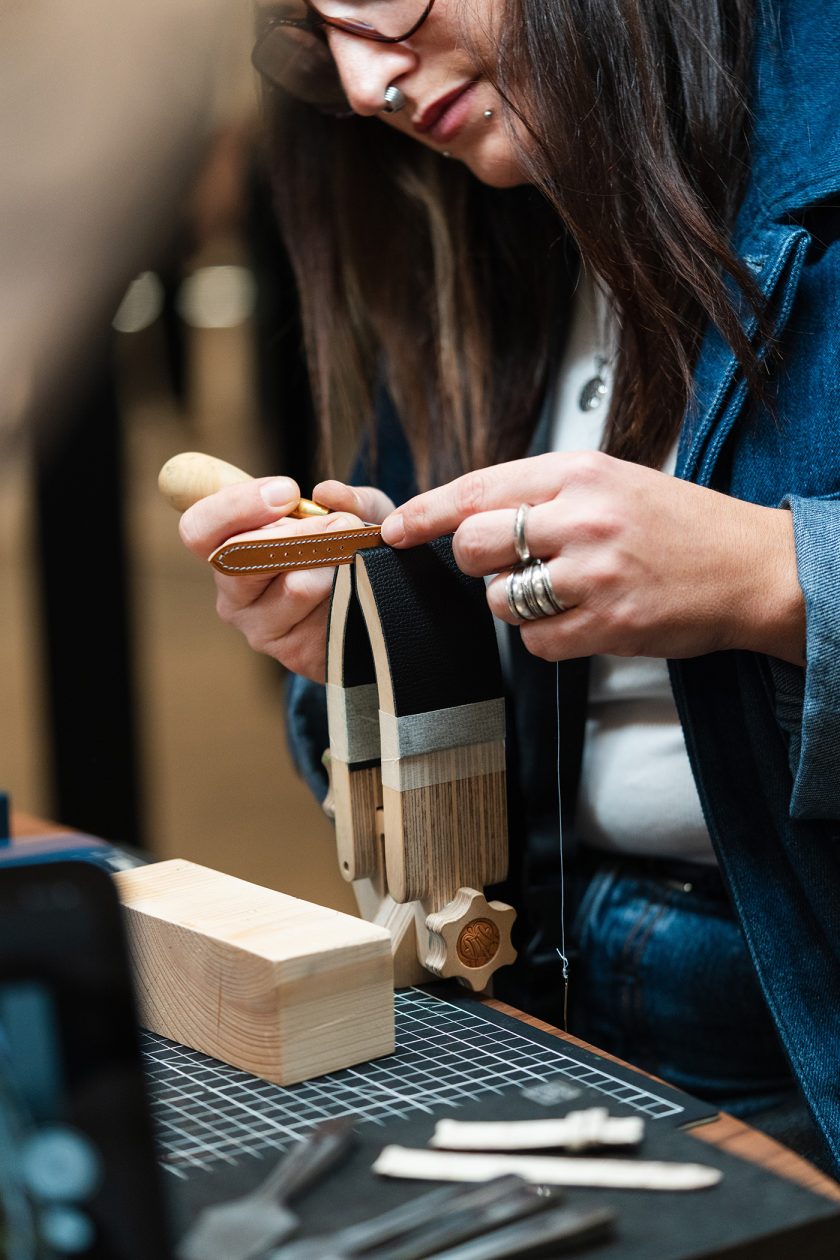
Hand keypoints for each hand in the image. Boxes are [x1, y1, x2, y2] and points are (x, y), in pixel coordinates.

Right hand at [180, 475, 394, 680]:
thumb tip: (328, 493)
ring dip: (333, 563)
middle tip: (343, 522)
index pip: (199, 529)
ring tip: (358, 551)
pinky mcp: (294, 653)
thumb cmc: (350, 548)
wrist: (375, 607)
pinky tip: (359, 587)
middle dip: (301, 532)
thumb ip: (346, 499)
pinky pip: (324, 616)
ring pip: (294, 587)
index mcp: (228, 549)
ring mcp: (260, 627)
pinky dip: (349, 594)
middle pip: (245, 559)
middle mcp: (233, 592)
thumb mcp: (355, 512)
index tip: (287, 492)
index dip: (237, 506)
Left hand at [380, 452, 805, 665]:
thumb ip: (543, 492)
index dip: (425, 513)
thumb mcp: (610, 481)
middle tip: (509, 563)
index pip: (475, 489)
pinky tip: (581, 618)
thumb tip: (468, 515)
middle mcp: (580, 517)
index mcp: (578, 471)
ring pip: (499, 599)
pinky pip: (536, 641)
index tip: (394, 530)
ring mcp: (593, 572)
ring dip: (515, 603)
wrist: (750, 567)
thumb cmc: (677, 524)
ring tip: (562, 590)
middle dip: (475, 562)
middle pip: (472, 545)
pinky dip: (547, 637)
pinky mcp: (607, 623)